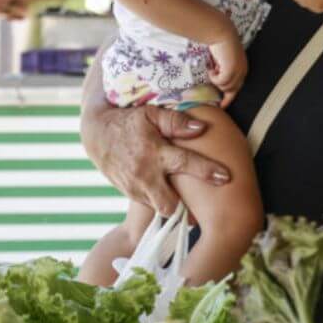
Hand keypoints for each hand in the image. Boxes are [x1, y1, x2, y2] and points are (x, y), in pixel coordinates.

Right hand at [81, 104, 228, 215]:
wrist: (96, 134)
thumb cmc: (130, 121)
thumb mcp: (151, 114)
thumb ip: (176, 121)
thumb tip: (201, 128)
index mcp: (153, 151)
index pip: (185, 162)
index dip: (206, 171)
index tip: (226, 177)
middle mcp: (144, 173)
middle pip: (168, 205)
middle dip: (186, 207)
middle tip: (202, 200)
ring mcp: (134, 187)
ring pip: (159, 209)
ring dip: (174, 204)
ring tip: (189, 198)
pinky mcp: (128, 194)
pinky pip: (150, 205)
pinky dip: (161, 200)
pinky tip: (170, 191)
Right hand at [209, 35, 246, 107]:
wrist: (221, 33)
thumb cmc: (220, 44)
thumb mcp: (222, 61)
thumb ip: (223, 71)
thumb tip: (218, 83)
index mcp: (242, 69)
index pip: (237, 88)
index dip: (229, 98)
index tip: (221, 105)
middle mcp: (243, 71)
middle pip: (231, 90)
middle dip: (220, 87)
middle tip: (211, 80)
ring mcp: (238, 72)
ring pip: (224, 87)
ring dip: (216, 79)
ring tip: (213, 66)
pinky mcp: (231, 71)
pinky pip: (220, 82)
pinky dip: (214, 76)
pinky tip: (212, 67)